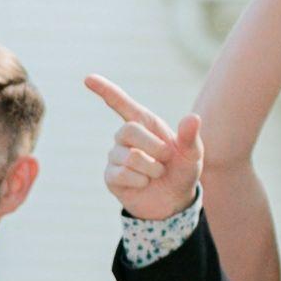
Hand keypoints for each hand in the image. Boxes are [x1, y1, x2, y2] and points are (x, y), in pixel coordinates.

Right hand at [83, 75, 201, 225]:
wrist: (173, 201)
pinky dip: (140, 180)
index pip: (121, 103)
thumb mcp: (193, 155)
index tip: (87, 78)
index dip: (105, 90)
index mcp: (145, 124)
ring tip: (157, 174)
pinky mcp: (111, 176)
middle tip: (166, 158)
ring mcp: (116, 156)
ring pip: (129, 157)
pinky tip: (144, 183)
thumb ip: (190, 137)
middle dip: (152, 146)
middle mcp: (126, 137)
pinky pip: (122, 174)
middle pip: (128, 130)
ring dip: (151, 168)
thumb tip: (193, 117)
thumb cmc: (182, 171)